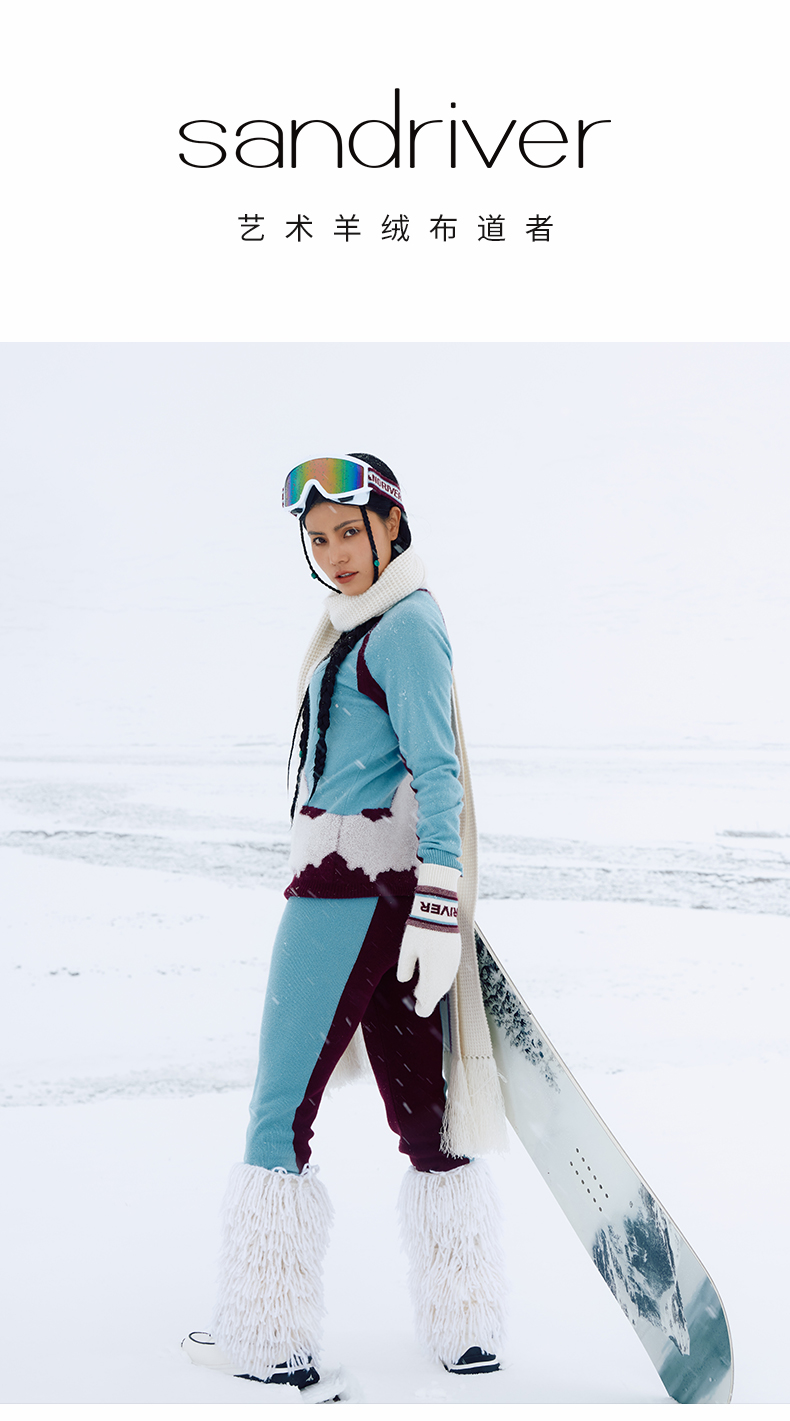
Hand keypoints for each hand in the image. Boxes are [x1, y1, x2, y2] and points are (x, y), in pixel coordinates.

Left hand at [397, 865, 460, 1017]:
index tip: (416, 1005)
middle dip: (427, 996)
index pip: (428, 1003)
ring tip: (422, 982)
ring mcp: (453, 965)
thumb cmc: (419, 931)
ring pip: (444, 984)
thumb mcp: (406, 950)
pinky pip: (448, 973)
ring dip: (434, 986)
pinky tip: (431, 968)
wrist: (439, 910)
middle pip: (437, 995)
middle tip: (416, 994)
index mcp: (432, 976)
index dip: (422, 1007)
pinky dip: (440, 976)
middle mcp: (446, 974)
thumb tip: (405, 981)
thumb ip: (404, 969)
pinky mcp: (456, 956)